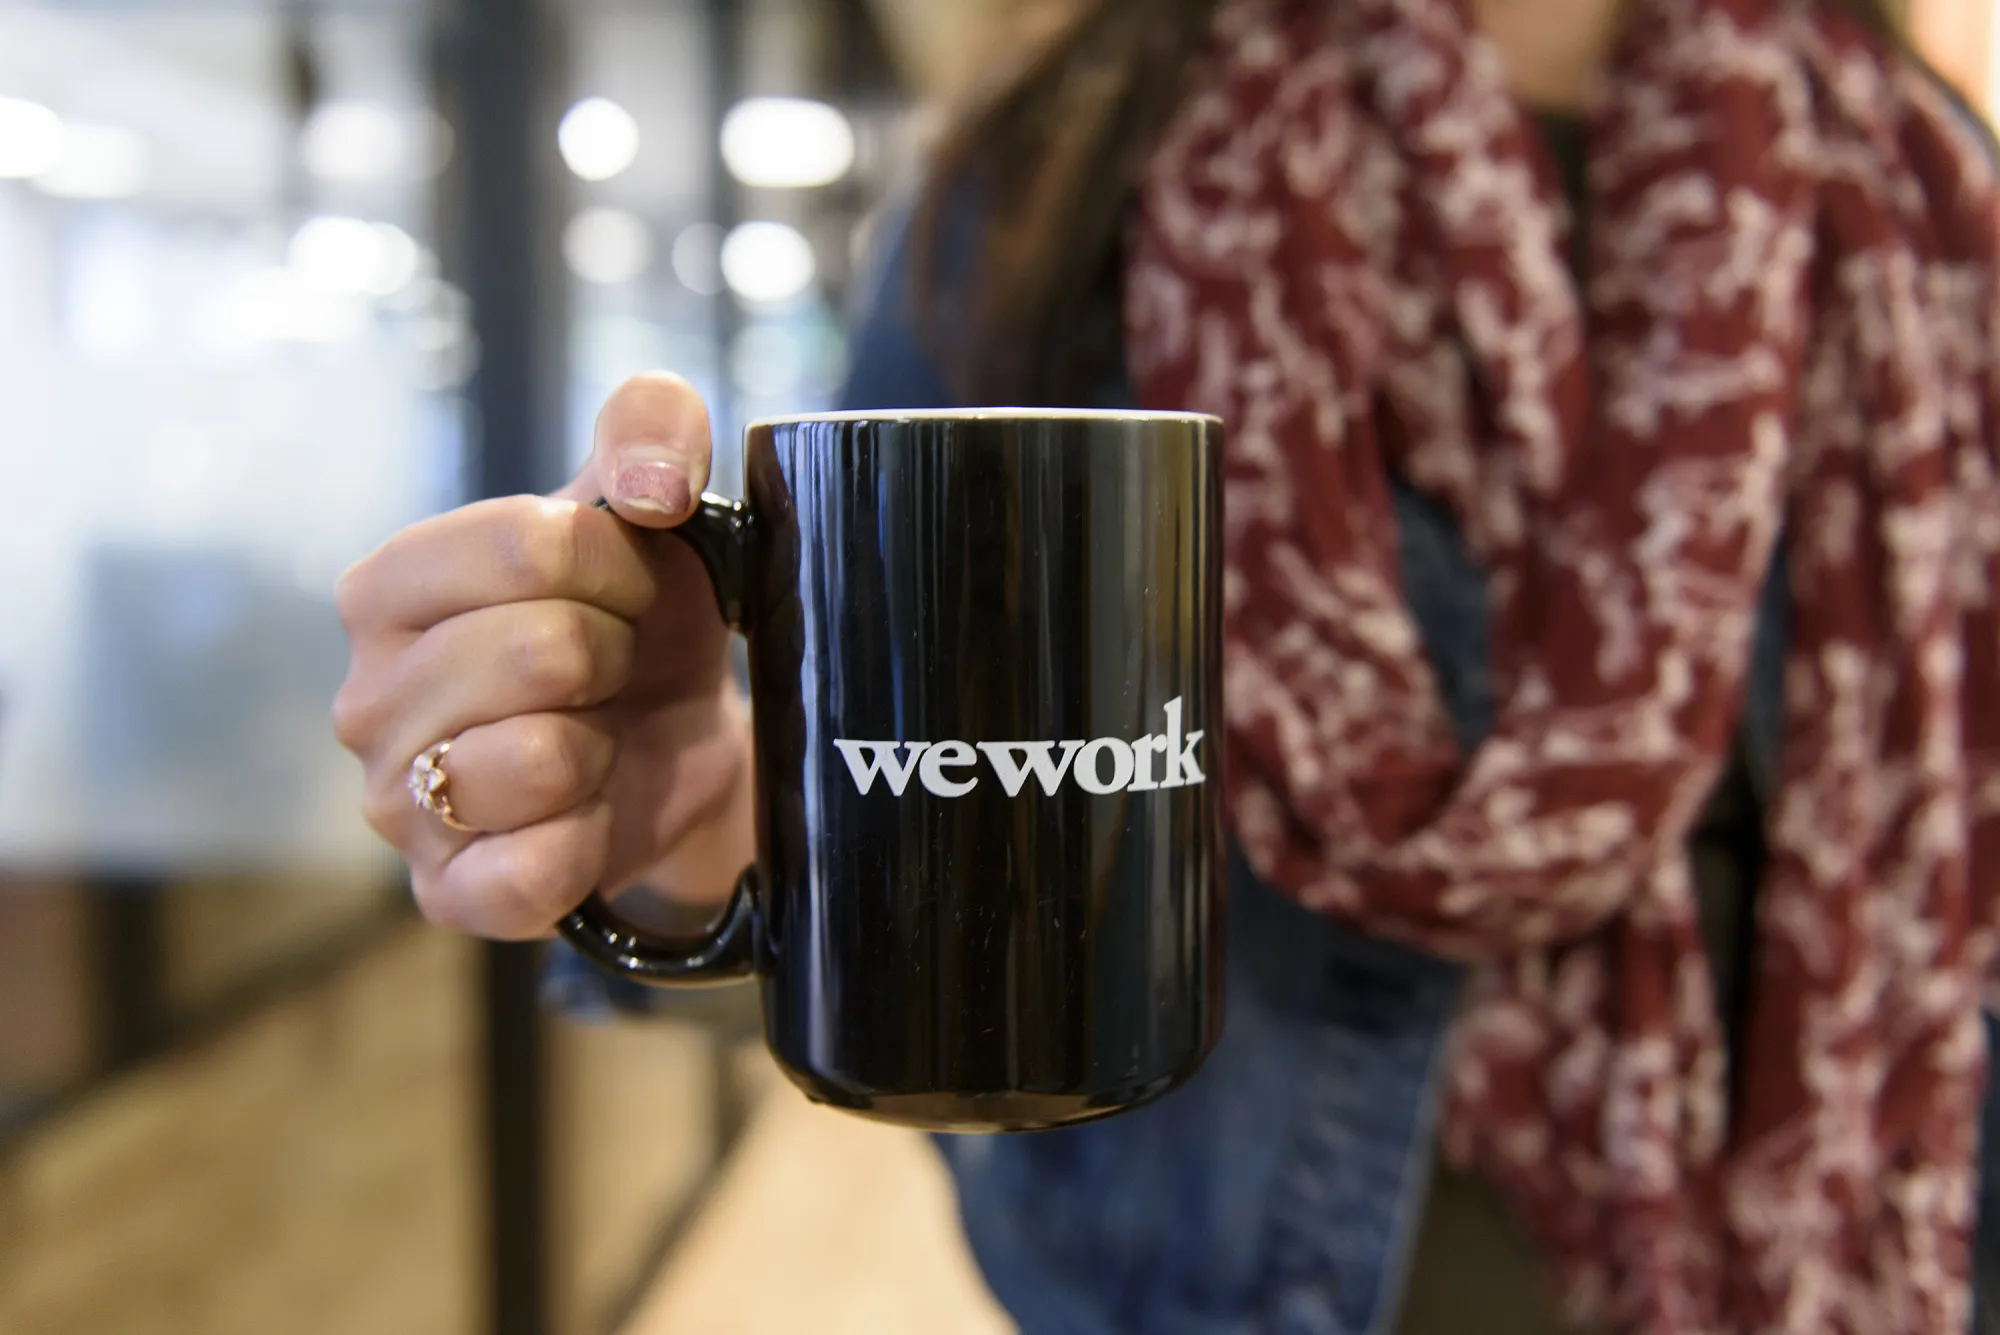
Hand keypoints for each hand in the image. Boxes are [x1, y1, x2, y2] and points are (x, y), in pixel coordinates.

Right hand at [333, 373, 753, 938]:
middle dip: (615, 654)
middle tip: (613, 667)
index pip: (523, 545)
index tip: (630, 586)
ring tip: (594, 737)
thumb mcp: (655, 498)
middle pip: (537, 651)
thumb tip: (651, 485)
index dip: (618, 563)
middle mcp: (365, 699)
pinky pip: (524, 875)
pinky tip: (585, 815)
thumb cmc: (640, 612)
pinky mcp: (447, 895)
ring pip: (536, 759)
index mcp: (386, 588)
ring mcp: (398, 805)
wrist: (678, 736)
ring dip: (602, 745)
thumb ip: (652, 424)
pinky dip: (585, 843)